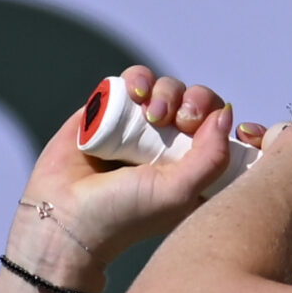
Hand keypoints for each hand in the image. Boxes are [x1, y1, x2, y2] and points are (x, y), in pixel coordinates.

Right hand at [10, 67, 238, 278]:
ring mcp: (141, 126)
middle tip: (181, 121)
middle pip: (200, 103)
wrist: (63, 213)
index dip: (227, 120)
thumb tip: (226, 114)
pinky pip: (135, 80)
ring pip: (169, 88)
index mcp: (195, 169)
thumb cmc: (124, 214)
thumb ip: (212, 157)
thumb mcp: (181, 192)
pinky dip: (140, 78)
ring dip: (167, 91)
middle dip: (197, 102)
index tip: (222, 130)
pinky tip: (136, 94)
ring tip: (152, 114)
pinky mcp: (110, 110)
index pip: (225, 131)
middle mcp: (171, 145)